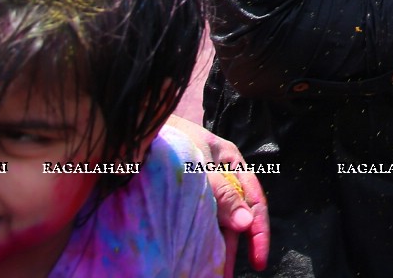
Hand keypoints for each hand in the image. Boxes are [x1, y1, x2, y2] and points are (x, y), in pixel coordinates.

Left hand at [162, 115, 270, 275]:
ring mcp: (202, 186)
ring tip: (214, 273)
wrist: (134, 129)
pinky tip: (196, 256)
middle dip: (236, 249)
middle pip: (236, 216)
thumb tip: (246, 223)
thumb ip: (222, 193)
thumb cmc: (169, 140)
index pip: (254, 200)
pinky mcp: (183, 196)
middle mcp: (221, 175)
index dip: (258, 231)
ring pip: (217, 222)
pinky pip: (198, 221)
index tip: (258, 260)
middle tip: (229, 276)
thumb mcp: (199, 165)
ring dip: (217, 248)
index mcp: (232, 161)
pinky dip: (200, 239)